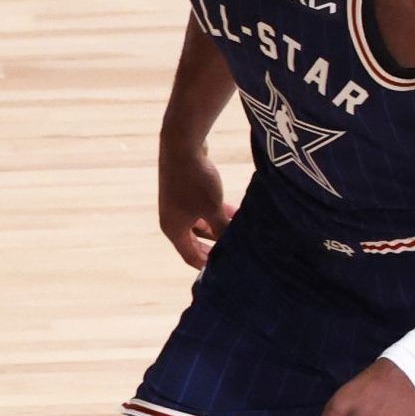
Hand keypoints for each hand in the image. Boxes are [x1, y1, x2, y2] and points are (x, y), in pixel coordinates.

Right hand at [158, 145, 232, 269]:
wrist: (182, 144)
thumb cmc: (195, 181)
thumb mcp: (213, 209)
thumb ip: (223, 229)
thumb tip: (235, 245)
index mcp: (173, 229)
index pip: (190, 255)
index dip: (207, 265)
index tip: (225, 271)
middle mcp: (172, 219)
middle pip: (195, 241)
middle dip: (216, 246)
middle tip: (236, 253)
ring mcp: (178, 204)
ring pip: (202, 223)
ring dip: (220, 227)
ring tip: (242, 230)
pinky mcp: (185, 191)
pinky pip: (203, 209)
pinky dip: (217, 212)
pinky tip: (236, 212)